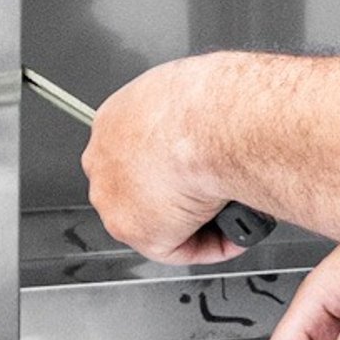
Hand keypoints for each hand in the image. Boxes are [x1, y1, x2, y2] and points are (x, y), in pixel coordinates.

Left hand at [85, 56, 243, 265]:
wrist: (212, 124)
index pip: (138, 148)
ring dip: (193, 220)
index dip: (173, 162)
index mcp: (116, 119)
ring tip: (230, 212)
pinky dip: (209, 245)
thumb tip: (217, 126)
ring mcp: (114, 196)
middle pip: (140, 186)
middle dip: (177, 195)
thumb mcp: (196, 91)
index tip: (200, 164)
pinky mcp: (135, 230)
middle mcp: (105, 158)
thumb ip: (192, 116)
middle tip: (217, 194)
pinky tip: (234, 235)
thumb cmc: (210, 101)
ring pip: (156, 219)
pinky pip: (176, 247)